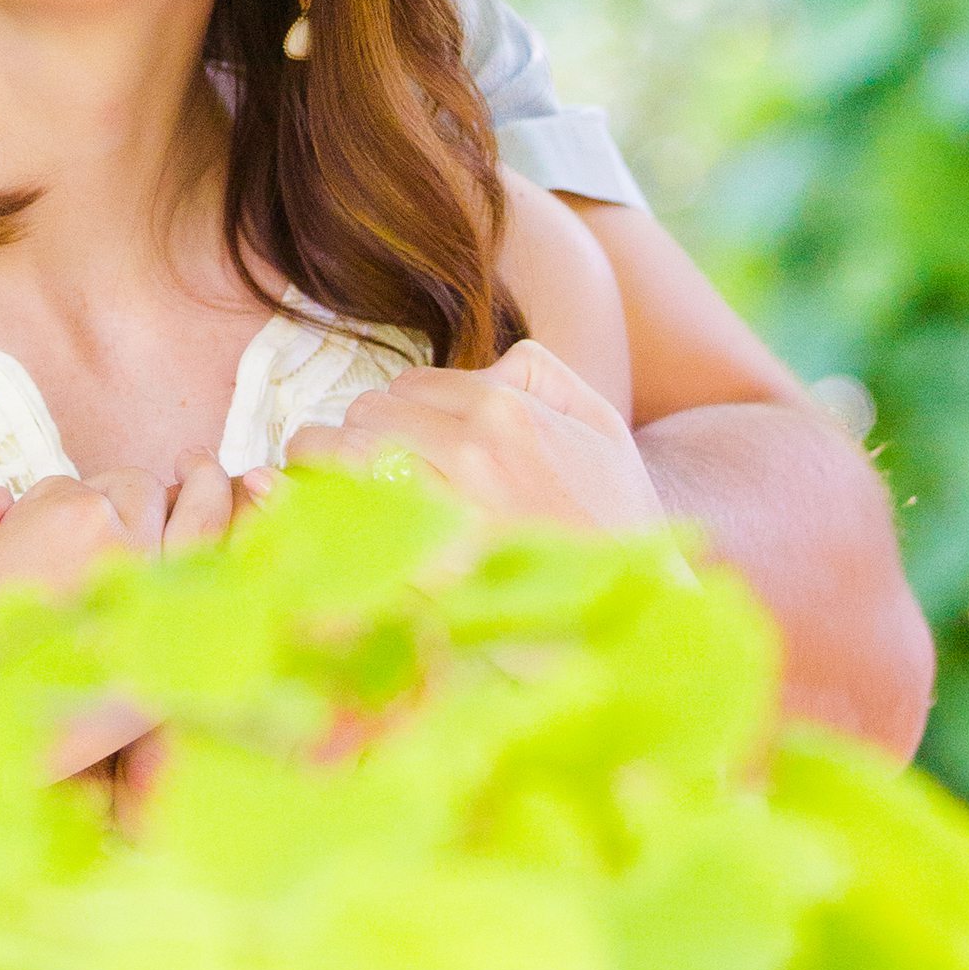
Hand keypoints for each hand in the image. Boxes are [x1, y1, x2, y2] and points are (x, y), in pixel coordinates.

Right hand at [0, 456, 230, 670]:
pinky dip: (232, 557)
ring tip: (203, 471)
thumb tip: (5, 502)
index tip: (36, 539)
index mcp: (70, 516)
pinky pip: (222, 587)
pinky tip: (239, 538)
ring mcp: (161, 597)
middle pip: (141, 492)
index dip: (51, 510)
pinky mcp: (178, 650)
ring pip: (199, 520)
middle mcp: (125, 546)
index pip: (76, 489)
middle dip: (121, 495)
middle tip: (101, 519)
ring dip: (204, 492)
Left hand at [284, 340, 662, 538]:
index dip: (397, 412)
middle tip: (362, 467)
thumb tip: (488, 362)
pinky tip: (337, 533)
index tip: (398, 441)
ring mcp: (447, 507)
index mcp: (504, 409)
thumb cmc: (621, 517)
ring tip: (328, 490)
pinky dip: (337, 522)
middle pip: (366, 415)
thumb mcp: (602, 424)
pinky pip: (354, 525)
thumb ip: (542, 374)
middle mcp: (469, 449)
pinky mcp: (429, 567)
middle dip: (358, 436)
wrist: (641, 607)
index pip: (405, 386)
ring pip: (344, 460)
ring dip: (328, 471)